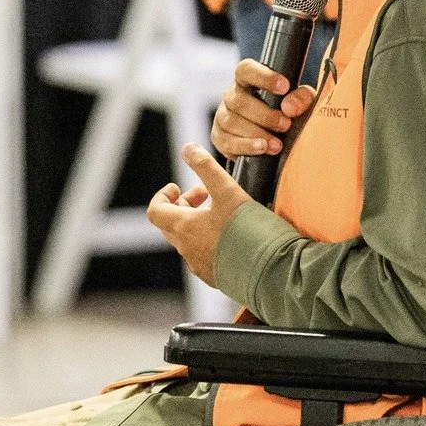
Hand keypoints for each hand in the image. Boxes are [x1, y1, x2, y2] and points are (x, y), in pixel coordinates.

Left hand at [147, 144, 250, 286]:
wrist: (270, 270)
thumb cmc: (248, 230)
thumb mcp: (228, 190)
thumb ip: (206, 167)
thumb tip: (187, 148)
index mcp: (184, 228)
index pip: (155, 211)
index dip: (162, 196)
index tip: (178, 187)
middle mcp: (187, 250)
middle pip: (171, 224)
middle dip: (184, 205)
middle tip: (205, 194)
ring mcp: (200, 266)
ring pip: (188, 240)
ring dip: (197, 222)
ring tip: (220, 211)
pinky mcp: (215, 276)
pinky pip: (202, 255)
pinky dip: (208, 239)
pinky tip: (231, 233)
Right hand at [212, 59, 316, 160]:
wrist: (274, 143)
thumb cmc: (286, 114)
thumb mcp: (300, 103)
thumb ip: (302, 98)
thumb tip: (289, 107)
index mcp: (248, 80)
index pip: (246, 70)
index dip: (263, 77)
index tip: (284, 87)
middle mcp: (231, 95)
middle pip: (239, 101)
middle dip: (265, 115)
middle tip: (286, 124)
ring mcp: (223, 116)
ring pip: (232, 122)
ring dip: (257, 133)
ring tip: (277, 144)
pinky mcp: (220, 137)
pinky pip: (227, 141)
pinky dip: (246, 146)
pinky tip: (262, 149)